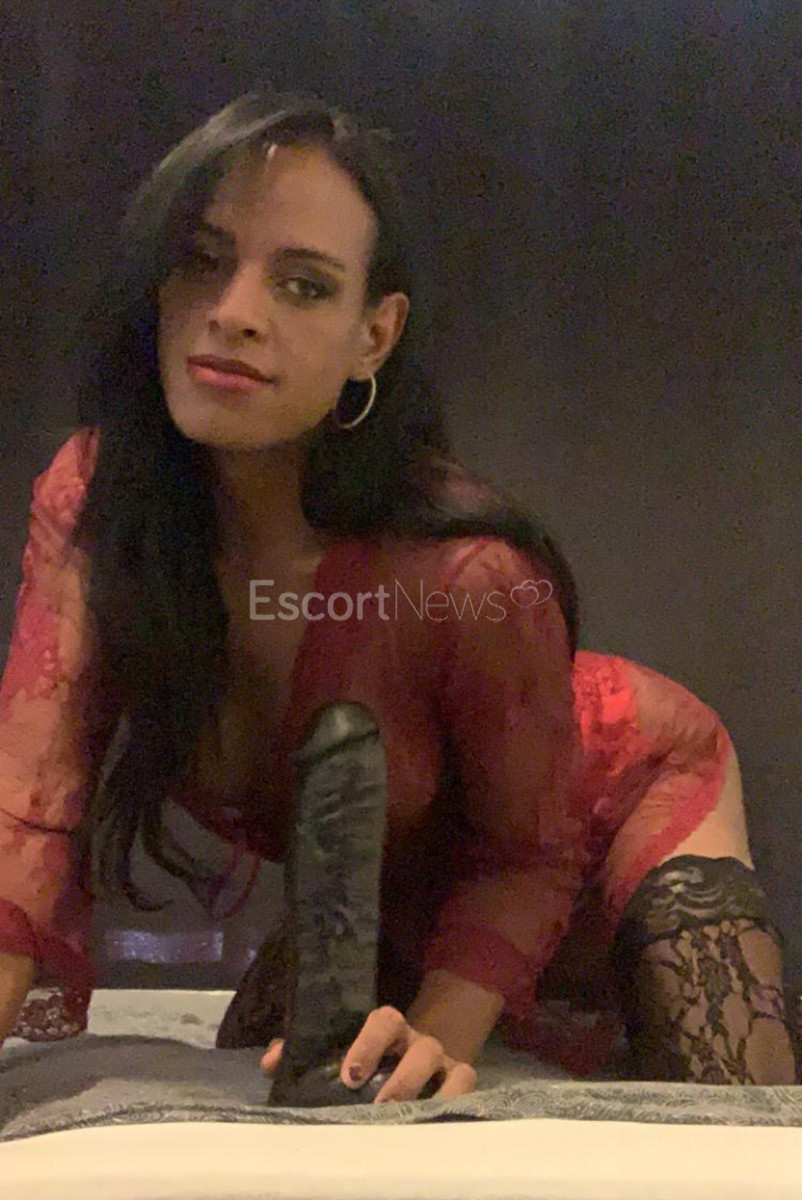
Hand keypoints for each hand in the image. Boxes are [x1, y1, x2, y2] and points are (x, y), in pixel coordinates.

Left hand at [260, 1005, 477, 1103]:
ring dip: (427, 1093)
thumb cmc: (365, 1061)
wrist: (413, 1062)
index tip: (350, 1075)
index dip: (368, 1043)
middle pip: (419, 1045)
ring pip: (447, 1066)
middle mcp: (417, 1040)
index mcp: (386, 1029)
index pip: (383, 1019)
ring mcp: (442, 1061)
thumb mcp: (336, 1053)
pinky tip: (434, 1121)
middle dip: (401, 1076)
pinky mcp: (460, 1081)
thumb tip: (270, 1063)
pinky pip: (467, 1084)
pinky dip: (456, 1099)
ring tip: (401, 1118)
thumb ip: (302, 1053)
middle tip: (378, 1104)